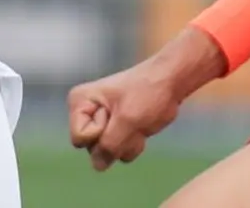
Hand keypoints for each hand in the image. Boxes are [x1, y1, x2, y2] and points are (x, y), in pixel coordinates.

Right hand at [68, 60, 183, 171]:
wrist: (169, 83)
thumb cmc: (148, 93)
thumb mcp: (127, 119)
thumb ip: (109, 145)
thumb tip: (98, 166)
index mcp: (79, 101)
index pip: (80, 138)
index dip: (100, 132)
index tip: (116, 111)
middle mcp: (86, 112)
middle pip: (92, 148)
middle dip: (116, 139)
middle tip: (130, 117)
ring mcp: (101, 122)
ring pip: (107, 153)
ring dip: (127, 142)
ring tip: (138, 120)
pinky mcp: (115, 130)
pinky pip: (119, 151)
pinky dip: (133, 143)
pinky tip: (141, 126)